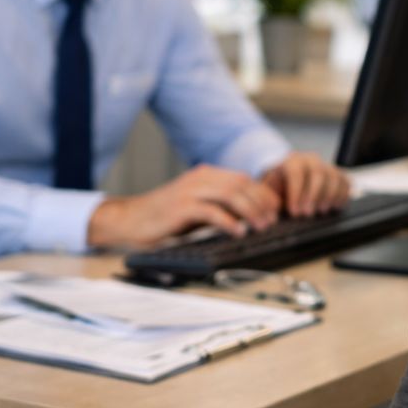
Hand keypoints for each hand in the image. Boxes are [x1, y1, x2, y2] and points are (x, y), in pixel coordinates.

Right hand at [87, 164, 280, 248]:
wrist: (131, 219)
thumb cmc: (167, 216)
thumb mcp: (199, 208)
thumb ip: (221, 206)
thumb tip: (251, 216)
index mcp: (207, 175)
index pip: (243, 179)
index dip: (263, 194)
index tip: (276, 210)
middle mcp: (200, 178)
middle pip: (241, 184)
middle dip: (261, 202)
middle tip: (272, 221)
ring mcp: (190, 190)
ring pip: (230, 194)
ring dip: (250, 211)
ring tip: (261, 226)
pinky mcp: (181, 206)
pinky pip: (211, 211)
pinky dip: (229, 221)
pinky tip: (239, 232)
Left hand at [262, 152, 350, 217]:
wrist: (288, 175)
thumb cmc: (279, 185)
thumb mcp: (269, 188)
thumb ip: (270, 197)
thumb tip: (272, 211)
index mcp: (292, 161)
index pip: (296, 172)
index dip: (295, 193)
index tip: (294, 211)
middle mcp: (311, 160)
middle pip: (318, 173)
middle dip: (313, 195)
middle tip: (307, 214)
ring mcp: (326, 165)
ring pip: (333, 177)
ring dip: (329, 196)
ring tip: (321, 211)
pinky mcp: (338, 174)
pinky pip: (345, 182)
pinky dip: (342, 195)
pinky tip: (335, 206)